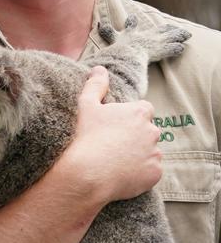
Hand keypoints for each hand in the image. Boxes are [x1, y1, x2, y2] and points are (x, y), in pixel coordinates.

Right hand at [53, 66, 162, 204]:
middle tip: (113, 144)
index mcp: (139, 112)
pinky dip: (140, 173)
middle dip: (136, 137)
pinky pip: (150, 171)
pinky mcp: (155, 173)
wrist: (89, 172)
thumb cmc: (87, 136)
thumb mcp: (86, 106)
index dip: (130, 118)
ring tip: (115, 161)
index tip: (116, 126)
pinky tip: (121, 174)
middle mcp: (152, 131)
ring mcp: (156, 153)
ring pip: (149, 152)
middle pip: (147, 132)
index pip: (143, 110)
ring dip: (138, 155)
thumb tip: (99, 69)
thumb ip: (95, 85)